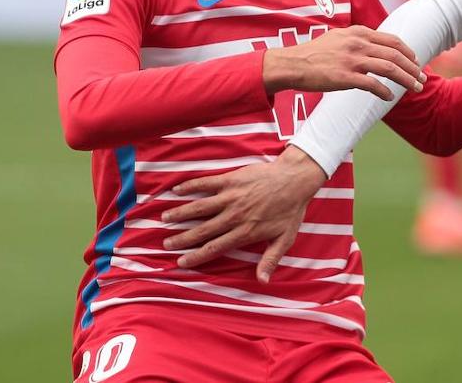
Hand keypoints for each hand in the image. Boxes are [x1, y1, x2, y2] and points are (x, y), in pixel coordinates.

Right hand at [162, 146, 326, 282]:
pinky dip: (190, 187)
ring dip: (181, 213)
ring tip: (165, 218)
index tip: (181, 262)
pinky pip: (206, 184)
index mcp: (245, 232)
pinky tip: (176, 191)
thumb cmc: (291, 210)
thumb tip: (262, 281)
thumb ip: (270, 260)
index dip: (196, 256)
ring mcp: (232, 197)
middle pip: (203, 230)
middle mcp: (235, 216)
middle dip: (183, 238)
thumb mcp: (285, 239)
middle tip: (166, 243)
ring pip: (200, 207)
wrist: (296, 179)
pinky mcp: (231, 180)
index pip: (215, 248)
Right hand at [263, 25, 425, 98]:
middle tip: (422, 78)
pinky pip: (373, 85)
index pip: (392, 40)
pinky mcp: (345, 77)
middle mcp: (358, 44)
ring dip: (406, 79)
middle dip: (413, 68)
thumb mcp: (338, 38)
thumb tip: (374, 47)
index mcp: (358, 32)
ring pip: (390, 69)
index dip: (407, 51)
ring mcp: (352, 60)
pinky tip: (389, 97)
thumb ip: (357, 40)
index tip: (416, 61)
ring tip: (415, 88)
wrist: (292, 64)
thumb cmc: (314, 53)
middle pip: (396, 55)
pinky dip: (385, 92)